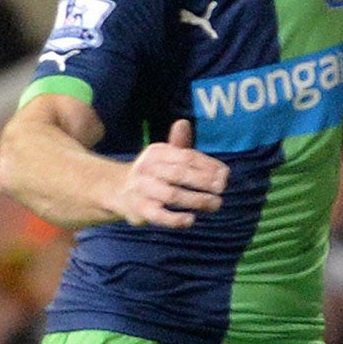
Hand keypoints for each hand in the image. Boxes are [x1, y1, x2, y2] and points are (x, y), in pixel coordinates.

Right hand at [110, 120, 227, 227]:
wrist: (117, 190)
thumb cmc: (152, 173)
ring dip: (197, 200)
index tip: (225, 174)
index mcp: (157, 153)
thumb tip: (184, 123)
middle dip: (204, 181)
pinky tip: (191, 220)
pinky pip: (158, 215)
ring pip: (172, 195)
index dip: (208, 165)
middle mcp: (148, 169)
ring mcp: (142, 189)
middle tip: (223, 187)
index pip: (186, 157)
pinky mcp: (139, 210)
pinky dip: (174, 219)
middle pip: (180, 174)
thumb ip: (180, 145)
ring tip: (216, 204)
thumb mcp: (163, 156)